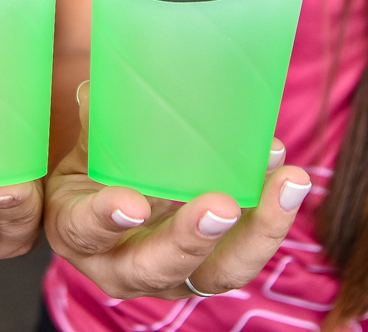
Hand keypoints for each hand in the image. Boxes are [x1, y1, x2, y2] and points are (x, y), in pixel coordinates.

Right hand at [43, 81, 310, 299]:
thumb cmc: (89, 175)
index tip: (132, 204)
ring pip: (215, 272)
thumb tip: (96, 91)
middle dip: (192, 239)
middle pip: (156, 266)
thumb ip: (92, 123)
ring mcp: (169, 275)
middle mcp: (120, 267)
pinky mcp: (208, 269)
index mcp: (76, 233)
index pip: (87, 231)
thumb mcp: (81, 150)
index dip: (107, 219)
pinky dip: (271, 220)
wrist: (104, 209)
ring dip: (256, 231)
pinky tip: (290, 182)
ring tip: (287, 183)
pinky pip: (244, 256)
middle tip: (223, 206)